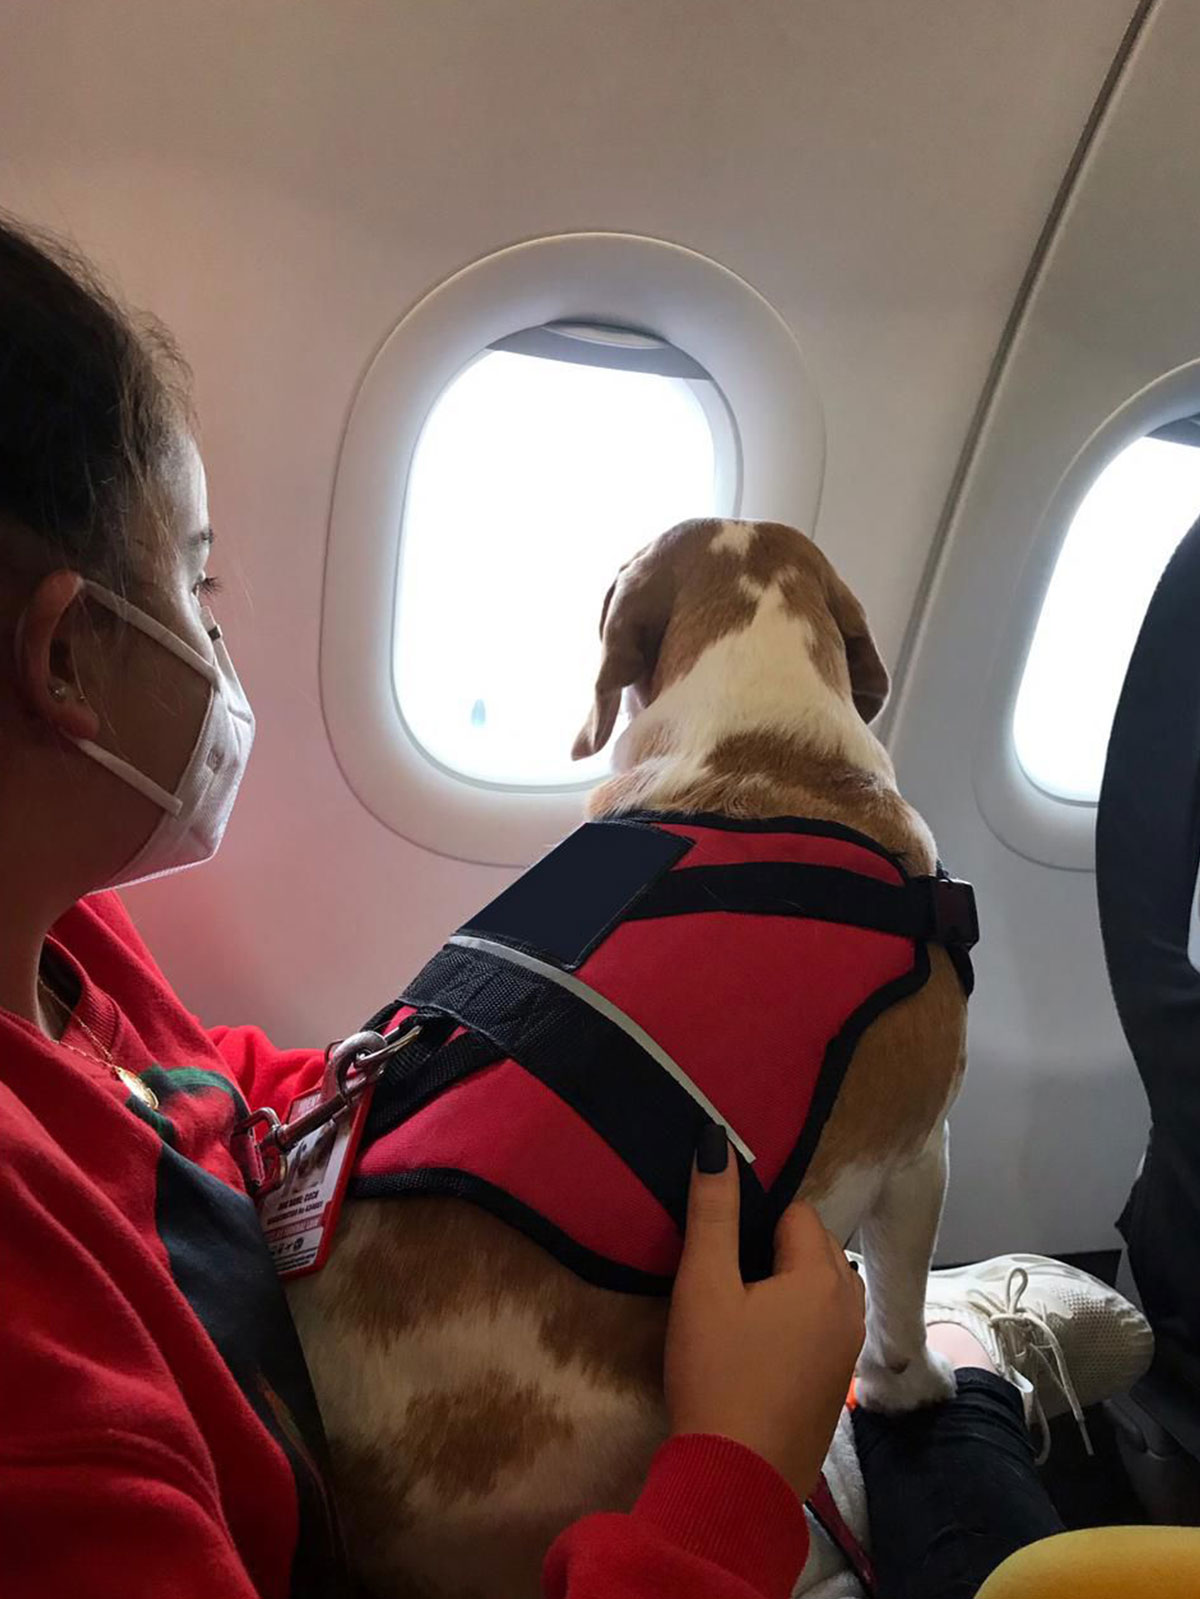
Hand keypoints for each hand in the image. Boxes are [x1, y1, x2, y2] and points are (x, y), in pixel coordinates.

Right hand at [664, 1127, 865, 1499]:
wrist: (736, 1481)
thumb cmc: (716, 1374)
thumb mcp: (703, 1286)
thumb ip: (712, 1211)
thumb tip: (716, 1140)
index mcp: (822, 1276)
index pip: (795, 1213)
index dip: (755, 1220)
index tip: (720, 1245)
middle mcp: (848, 1307)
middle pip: (814, 1247)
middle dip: (774, 1247)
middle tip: (722, 1273)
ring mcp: (846, 1351)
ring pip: (820, 1288)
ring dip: (787, 1284)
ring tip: (737, 1305)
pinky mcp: (834, 1386)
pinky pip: (821, 1326)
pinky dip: (795, 1320)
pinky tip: (755, 1344)